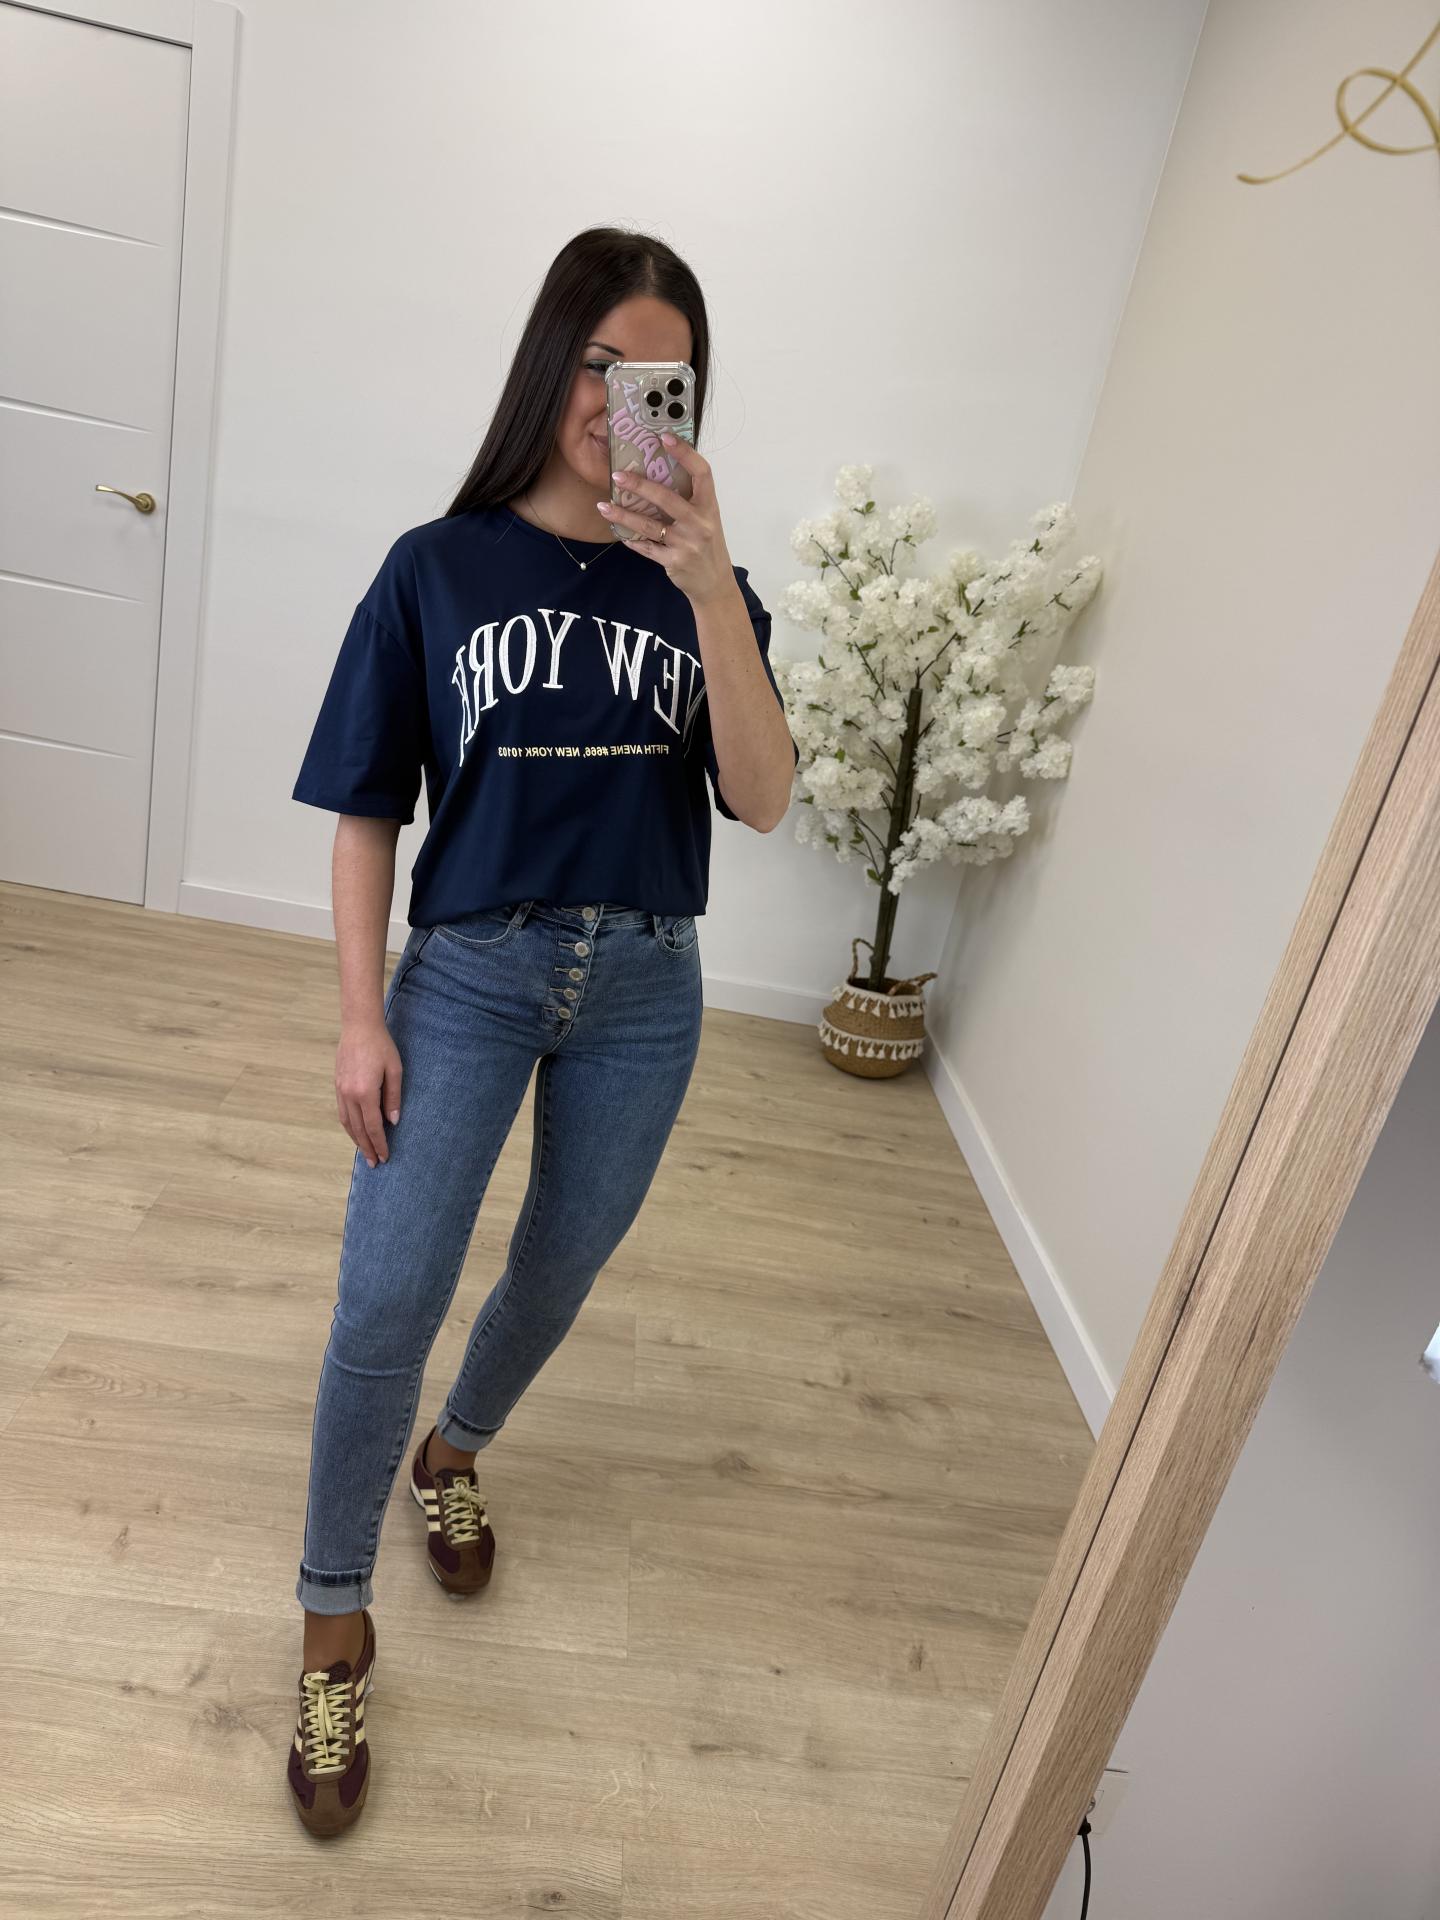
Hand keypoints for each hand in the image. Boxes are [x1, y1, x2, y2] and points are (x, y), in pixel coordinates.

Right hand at [335, 1018, 402, 1166]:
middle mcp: (349, 1095)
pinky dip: (349, 1126)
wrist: (358, 1027)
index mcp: (365, 1092)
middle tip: (375, 1164)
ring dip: (356, 1140)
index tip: (385, 1156)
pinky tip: (356, 1132)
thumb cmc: (381, 1046)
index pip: (373, 1126)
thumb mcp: (395, 1071)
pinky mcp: (337, 1086)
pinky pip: (342, 1112)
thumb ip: (394, 1098)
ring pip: (347, 1123)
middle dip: (367, 1148)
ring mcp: (340, 1091)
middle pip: (358, 1129)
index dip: (380, 1143)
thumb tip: (393, 1122)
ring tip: (365, 1152)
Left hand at [597, 433, 733, 604]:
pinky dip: (631, 540)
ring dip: (624, 515)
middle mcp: (700, 523)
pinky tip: (619, 532)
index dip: (685, 453)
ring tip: (604, 507)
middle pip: (667, 498)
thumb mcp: (706, 518)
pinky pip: (647, 548)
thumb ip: (689, 499)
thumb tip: (659, 472)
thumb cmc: (707, 544)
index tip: (664, 437)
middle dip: (639, 485)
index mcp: (709, 506)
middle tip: (617, 476)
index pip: (702, 472)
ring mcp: (687, 544)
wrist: (714, 583)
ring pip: (649, 525)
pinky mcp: (674, 561)